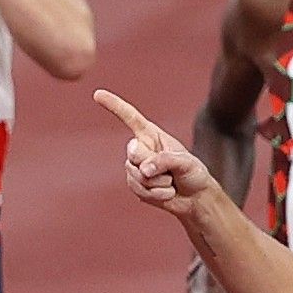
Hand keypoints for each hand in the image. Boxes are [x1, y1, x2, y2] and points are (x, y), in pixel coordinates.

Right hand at [94, 89, 217, 222]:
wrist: (195, 198)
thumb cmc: (193, 173)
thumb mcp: (186, 162)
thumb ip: (164, 161)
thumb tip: (144, 170)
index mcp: (151, 135)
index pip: (130, 117)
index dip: (114, 105)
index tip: (97, 94)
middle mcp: (141, 148)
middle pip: (133, 153)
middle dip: (152, 165)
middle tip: (170, 172)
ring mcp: (135, 168)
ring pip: (136, 176)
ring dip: (159, 183)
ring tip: (171, 182)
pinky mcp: (136, 185)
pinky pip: (140, 191)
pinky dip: (157, 195)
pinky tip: (167, 193)